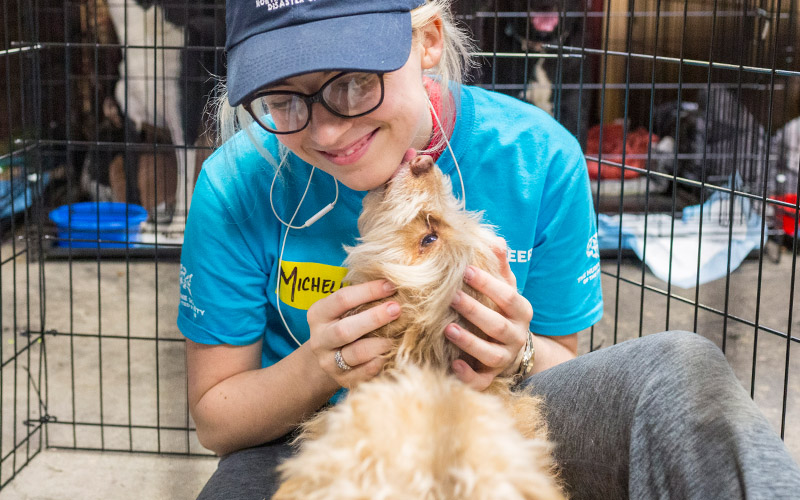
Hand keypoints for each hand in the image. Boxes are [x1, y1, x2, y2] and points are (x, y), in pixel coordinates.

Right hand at [306, 279, 399, 388]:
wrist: (328, 359)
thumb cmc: (345, 323)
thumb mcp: (345, 309)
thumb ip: (363, 298)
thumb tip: (395, 282)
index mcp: (318, 314)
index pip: (342, 299)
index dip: (368, 291)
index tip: (391, 286)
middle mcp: (320, 339)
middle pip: (345, 330)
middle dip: (373, 318)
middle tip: (397, 309)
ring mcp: (329, 361)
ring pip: (355, 354)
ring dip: (379, 344)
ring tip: (396, 336)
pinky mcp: (341, 380)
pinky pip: (362, 373)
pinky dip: (378, 363)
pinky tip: (390, 355)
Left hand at [446, 241, 531, 389]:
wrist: (515, 349)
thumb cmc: (502, 311)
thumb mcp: (506, 290)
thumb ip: (501, 268)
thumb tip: (496, 240)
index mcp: (520, 312)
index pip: (508, 297)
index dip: (488, 284)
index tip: (466, 271)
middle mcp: (516, 336)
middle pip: (497, 326)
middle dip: (474, 311)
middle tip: (451, 297)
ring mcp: (505, 358)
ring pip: (490, 354)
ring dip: (469, 342)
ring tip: (447, 329)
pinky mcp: (492, 376)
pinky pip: (482, 380)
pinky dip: (468, 375)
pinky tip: (454, 364)